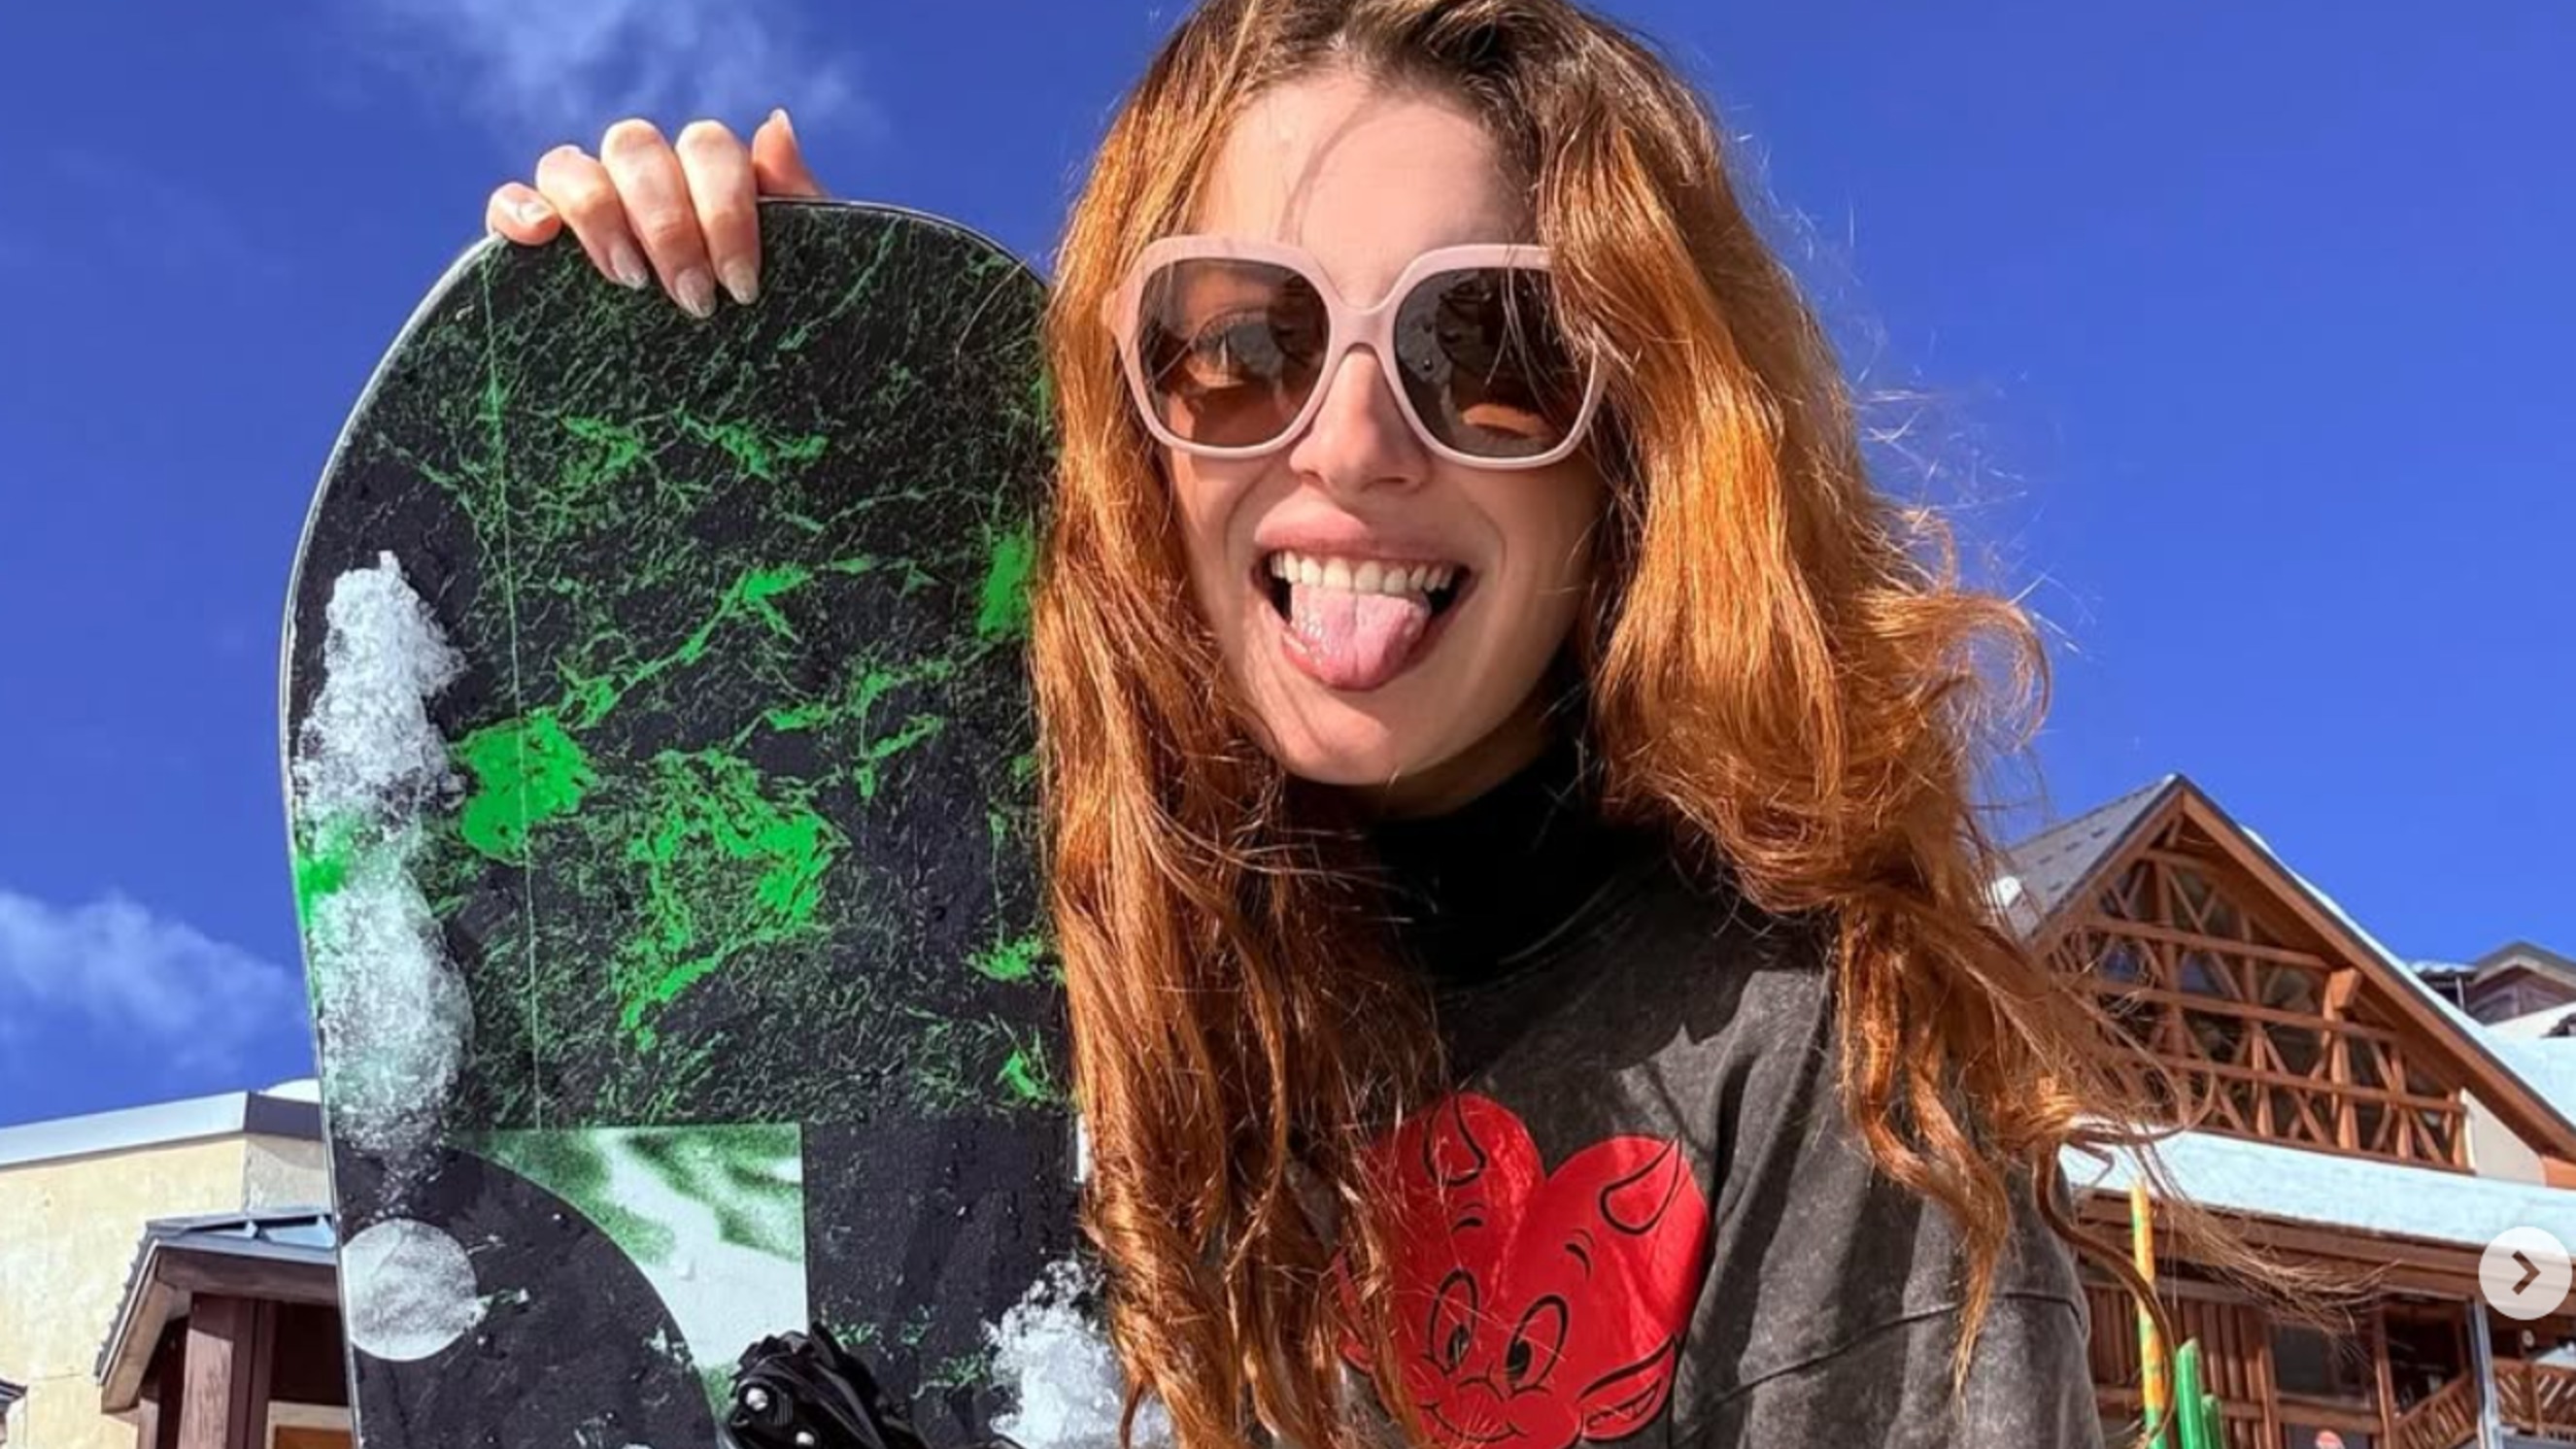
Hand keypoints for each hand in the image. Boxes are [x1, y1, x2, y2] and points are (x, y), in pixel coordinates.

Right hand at [484, 109, 827, 318]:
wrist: (744, 415)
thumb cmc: (774, 337)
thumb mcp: (802, 281)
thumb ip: (798, 203)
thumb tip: (775, 124)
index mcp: (707, 179)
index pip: (705, 147)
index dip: (724, 207)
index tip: (742, 287)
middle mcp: (643, 181)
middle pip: (635, 146)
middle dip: (668, 223)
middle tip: (695, 301)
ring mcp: (584, 210)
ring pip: (570, 164)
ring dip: (599, 214)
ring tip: (630, 282)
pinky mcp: (532, 249)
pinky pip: (509, 202)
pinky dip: (515, 206)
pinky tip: (538, 236)